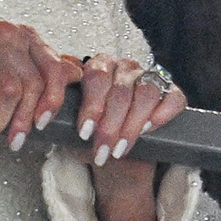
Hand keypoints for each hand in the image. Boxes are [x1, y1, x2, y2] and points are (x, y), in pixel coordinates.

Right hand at [0, 20, 81, 150]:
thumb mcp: (16, 72)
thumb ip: (47, 72)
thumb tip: (78, 73)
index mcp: (32, 39)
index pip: (55, 70)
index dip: (52, 102)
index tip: (43, 126)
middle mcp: (13, 33)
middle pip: (33, 83)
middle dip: (24, 119)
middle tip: (14, 141)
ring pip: (10, 85)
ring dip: (3, 118)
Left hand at [79, 55, 186, 220]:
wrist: (117, 154)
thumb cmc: (94, 135)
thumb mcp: (75, 127)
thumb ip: (65, 121)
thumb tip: (47, 122)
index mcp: (98, 66)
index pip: (95, 79)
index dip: (91, 107)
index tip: (85, 133)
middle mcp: (124, 67)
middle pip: (120, 90)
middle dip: (111, 124)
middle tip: (103, 150)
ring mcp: (149, 77)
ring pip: (146, 94)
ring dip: (133, 125)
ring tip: (121, 149)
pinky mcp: (171, 92)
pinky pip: (173, 97)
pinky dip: (163, 113)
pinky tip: (150, 129)